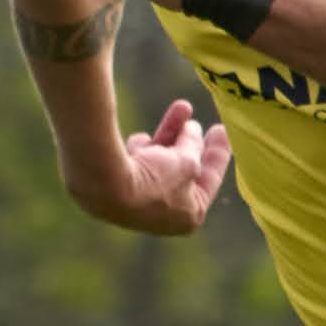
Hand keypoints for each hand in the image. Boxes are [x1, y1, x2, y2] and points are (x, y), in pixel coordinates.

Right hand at [93, 98, 231, 231]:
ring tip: (179, 109)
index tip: (220, 129)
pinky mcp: (117, 191)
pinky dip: (142, 149)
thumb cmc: (153, 180)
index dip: (218, 153)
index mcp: (189, 216)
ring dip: (168, 136)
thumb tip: (193, 131)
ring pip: (159, 163)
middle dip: (189, 141)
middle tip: (194, 120)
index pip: (210, 179)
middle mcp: (164, 215)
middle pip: (183, 170)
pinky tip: (139, 139)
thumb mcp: (186, 160)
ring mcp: (139, 205)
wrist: (104, 186)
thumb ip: (193, 145)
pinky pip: (136, 165)